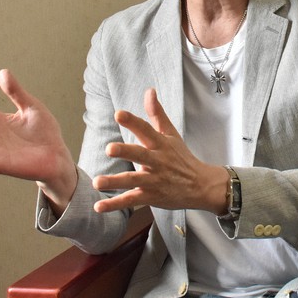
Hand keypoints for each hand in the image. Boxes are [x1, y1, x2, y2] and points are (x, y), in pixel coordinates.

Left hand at [93, 88, 228, 214]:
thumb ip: (157, 113)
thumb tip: (149, 90)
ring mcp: (154, 180)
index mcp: (160, 144)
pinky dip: (115, 205)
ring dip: (114, 182)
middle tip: (109, 148)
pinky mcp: (151, 197)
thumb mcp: (171, 134)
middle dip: (125, 152)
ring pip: (133, 181)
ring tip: (97, 182)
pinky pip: (131, 201)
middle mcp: (157, 161)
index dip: (132, 121)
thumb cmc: (182, 158)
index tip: (118, 114)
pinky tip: (99, 207)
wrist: (201, 186)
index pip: (146, 130)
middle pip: (140, 155)